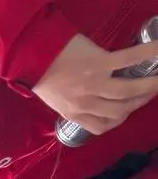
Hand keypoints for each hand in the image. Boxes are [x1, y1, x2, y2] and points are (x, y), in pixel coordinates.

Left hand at [33, 34, 157, 134]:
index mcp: (73, 114)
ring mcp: (92, 84)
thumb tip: (96, 98)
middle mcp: (84, 104)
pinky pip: (129, 61)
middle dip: (138, 102)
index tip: (129, 109)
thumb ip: (75, 102)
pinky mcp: (99, 63)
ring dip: (149, 86)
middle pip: (119, 111)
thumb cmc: (43, 73)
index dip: (120, 118)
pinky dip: (148, 55)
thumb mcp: (56, 98)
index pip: (103, 125)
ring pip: (127, 92)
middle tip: (150, 90)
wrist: (32, 52)